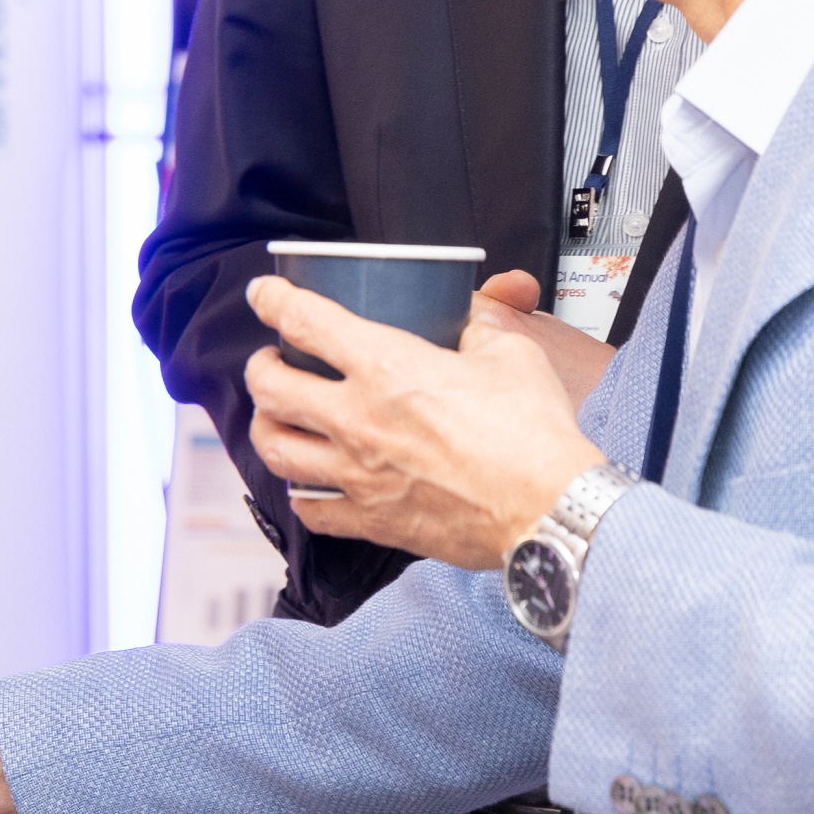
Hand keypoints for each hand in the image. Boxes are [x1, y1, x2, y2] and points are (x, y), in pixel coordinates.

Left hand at [243, 274, 607, 570]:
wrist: (552, 510)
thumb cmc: (535, 436)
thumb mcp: (511, 354)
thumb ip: (479, 326)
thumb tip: (469, 315)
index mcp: (386, 367)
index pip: (303, 320)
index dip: (273, 298)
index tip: (265, 293)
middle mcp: (357, 419)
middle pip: (269, 385)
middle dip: (261, 365)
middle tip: (274, 360)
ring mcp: (357, 473)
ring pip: (274, 448)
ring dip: (267, 425)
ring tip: (277, 416)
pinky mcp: (372, 520)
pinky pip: (311, 510)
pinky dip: (301, 494)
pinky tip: (309, 483)